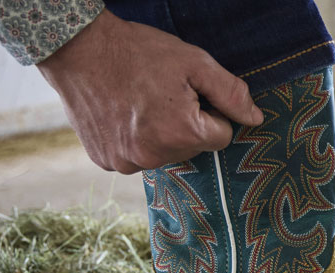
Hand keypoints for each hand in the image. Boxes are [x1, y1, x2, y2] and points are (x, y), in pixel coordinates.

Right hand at [38, 9, 262, 173]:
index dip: (211, 112)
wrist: (78, 49)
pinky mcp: (107, 162)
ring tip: (141, 103)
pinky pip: (136, 157)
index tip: (190, 94)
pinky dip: (134, 140)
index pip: (221, 136)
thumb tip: (256, 119)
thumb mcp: (194, 63)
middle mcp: (156, 156)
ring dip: (160, 134)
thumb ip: (231, 93)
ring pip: (165, 154)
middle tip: (162, 95)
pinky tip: (123, 115)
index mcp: (183, 134)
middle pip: (193, 149)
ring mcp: (128, 162)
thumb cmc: (140, 52)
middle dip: (186, 125)